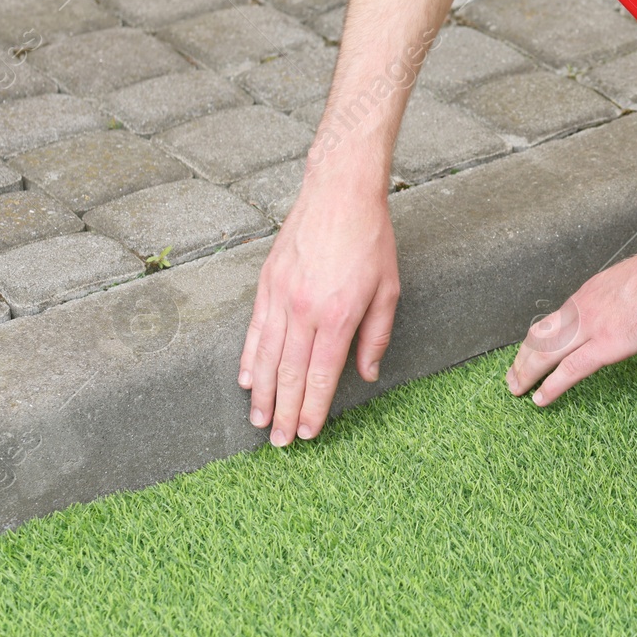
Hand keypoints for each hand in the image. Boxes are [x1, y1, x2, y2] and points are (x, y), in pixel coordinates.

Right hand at [240, 175, 399, 445]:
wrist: (340, 193)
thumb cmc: (370, 240)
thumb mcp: (388, 289)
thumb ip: (376, 335)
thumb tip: (367, 374)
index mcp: (340, 315)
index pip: (322, 375)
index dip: (314, 408)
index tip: (308, 433)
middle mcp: (306, 310)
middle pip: (291, 374)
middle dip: (286, 412)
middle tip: (280, 443)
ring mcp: (281, 296)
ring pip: (268, 357)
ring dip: (263, 395)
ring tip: (261, 422)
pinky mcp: (267, 283)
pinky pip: (255, 330)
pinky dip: (250, 359)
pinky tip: (248, 381)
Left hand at [506, 244, 636, 405]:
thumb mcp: (631, 280)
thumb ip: (619, 298)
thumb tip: (623, 308)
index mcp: (589, 294)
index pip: (552, 320)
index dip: (535, 339)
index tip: (527, 353)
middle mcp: (581, 310)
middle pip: (539, 337)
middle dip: (522, 359)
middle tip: (511, 377)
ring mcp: (590, 328)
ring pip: (545, 354)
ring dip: (526, 373)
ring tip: (516, 390)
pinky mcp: (605, 345)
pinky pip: (569, 370)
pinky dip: (550, 386)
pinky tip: (541, 398)